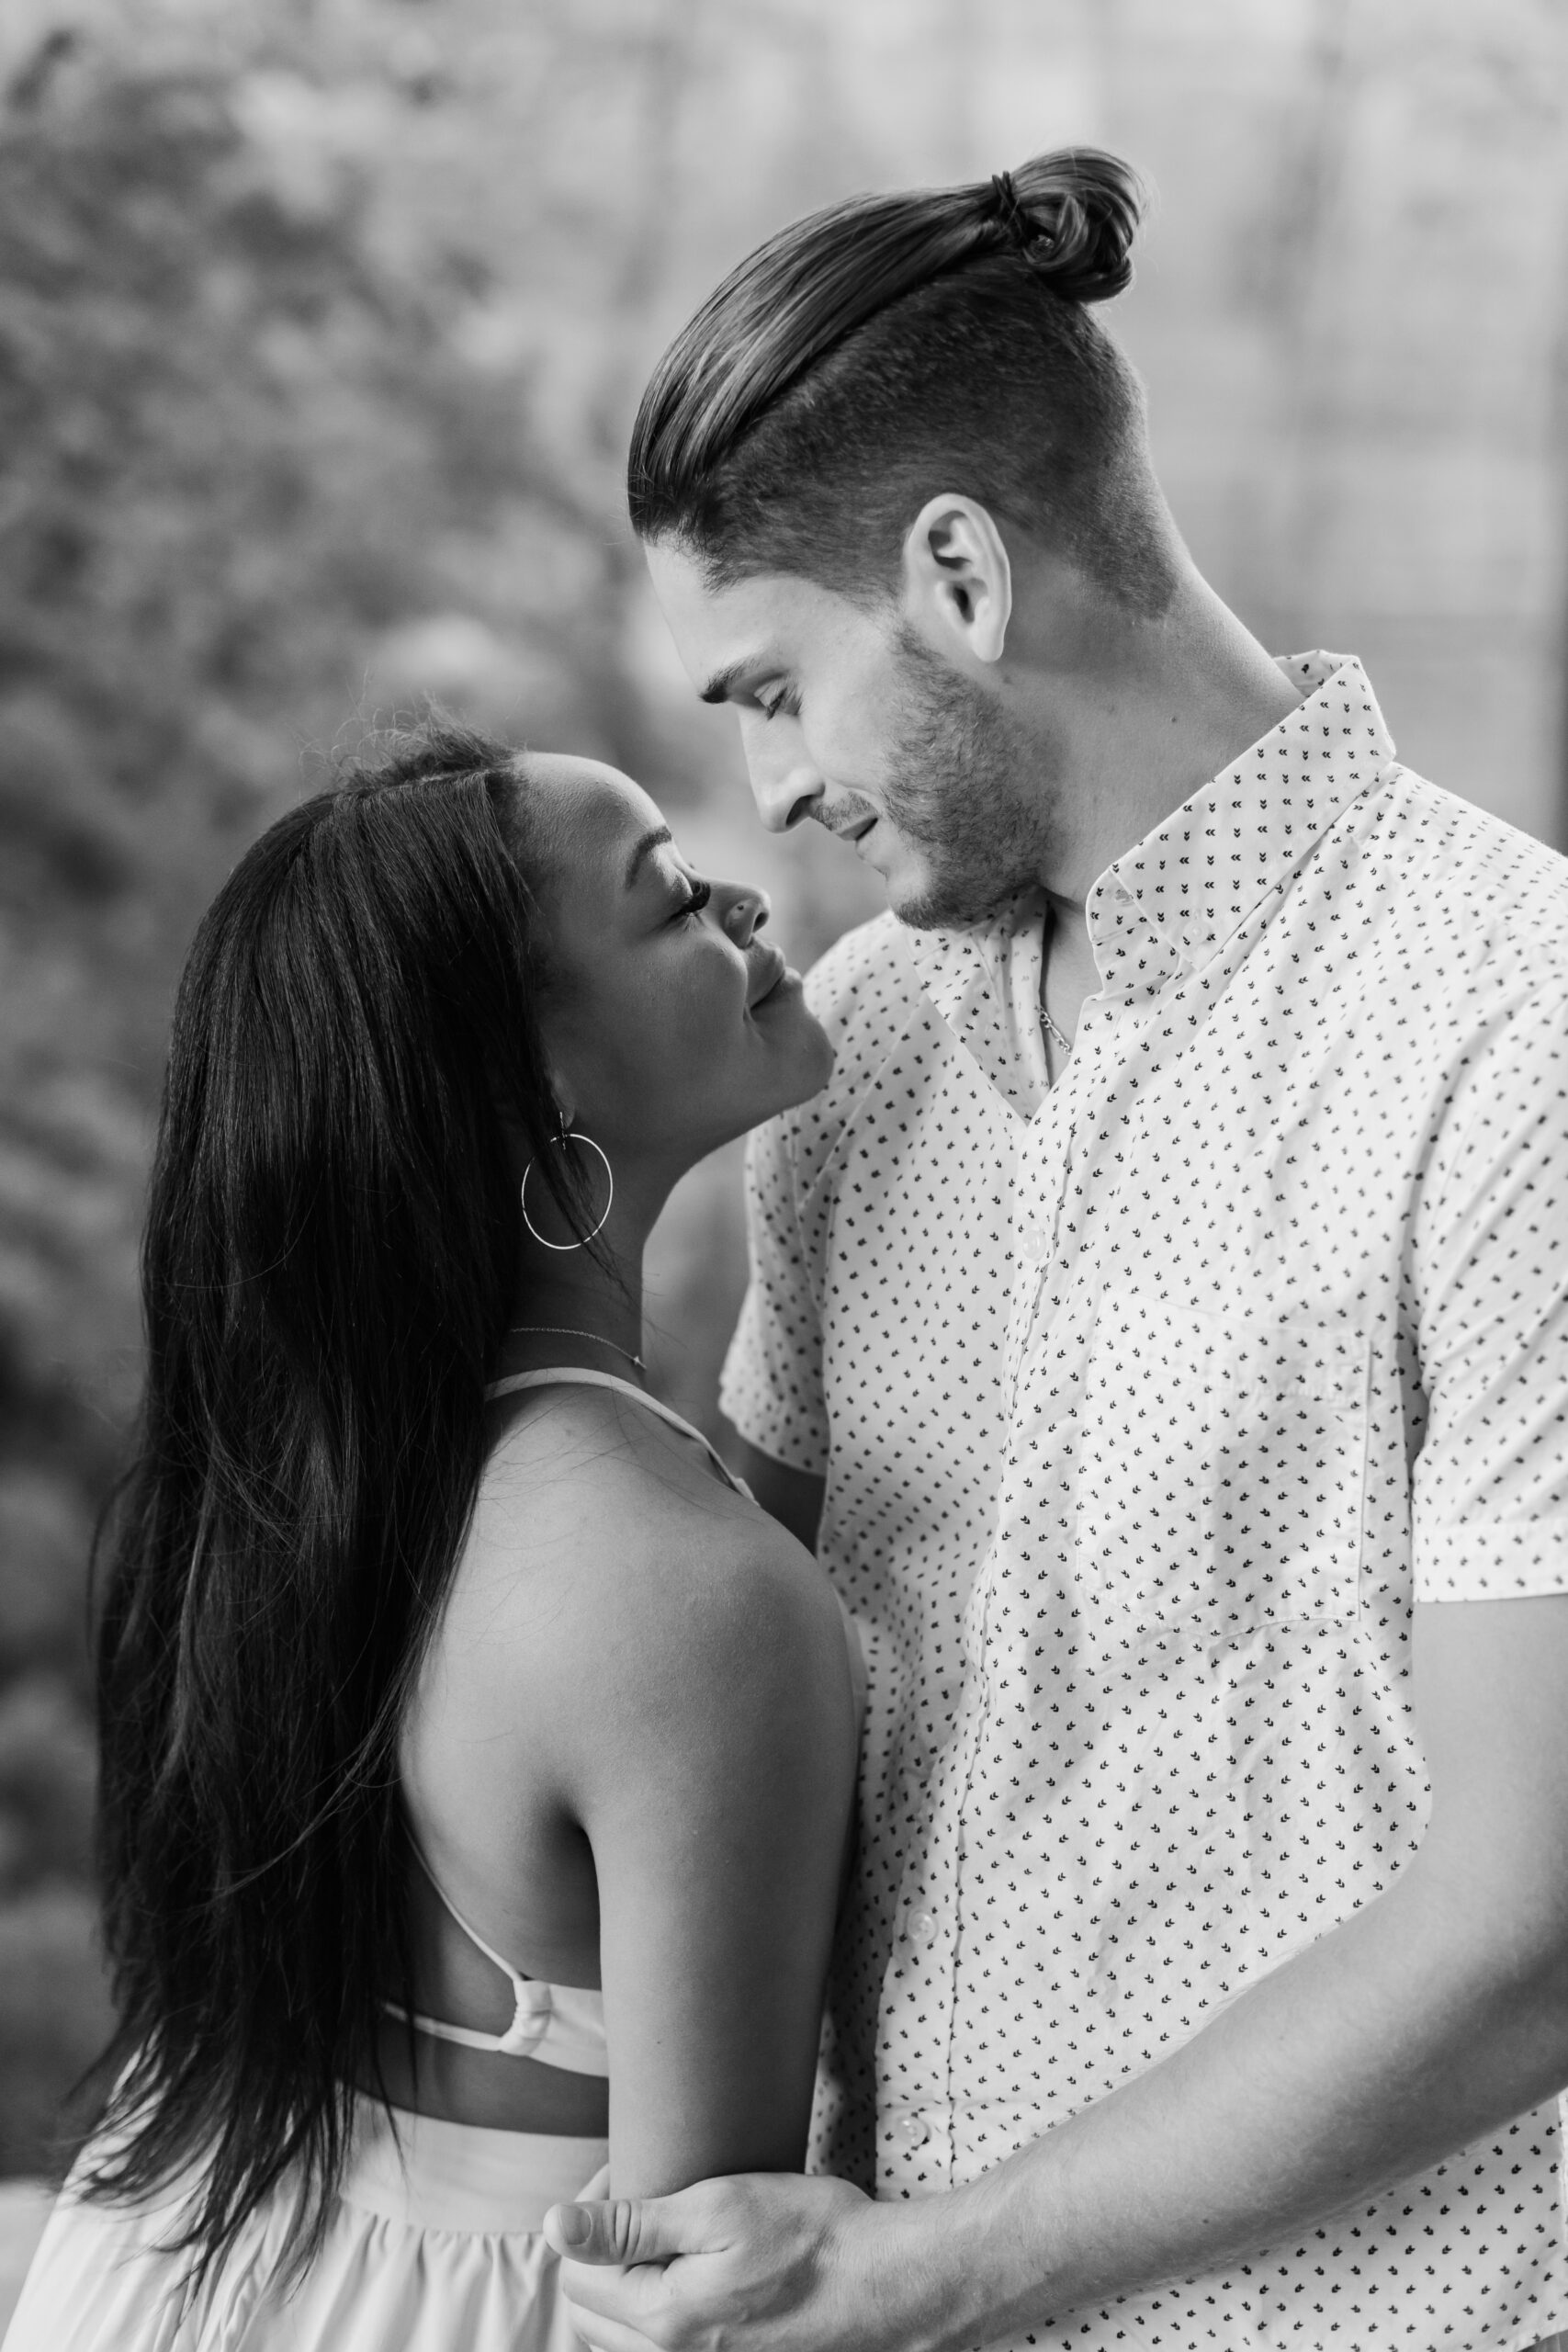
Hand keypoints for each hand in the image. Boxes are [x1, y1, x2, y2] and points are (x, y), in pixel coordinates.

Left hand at [544, 2171, 942, 2351]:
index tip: (626, 2173)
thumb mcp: (718, 2208)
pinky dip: (652, 2319)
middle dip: (597, 2256)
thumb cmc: (812, 2237)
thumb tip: (554, 2225)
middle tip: (640, 2200)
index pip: (576, 2275)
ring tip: (660, 2239)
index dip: (589, 2216)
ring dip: (621, 2291)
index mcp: (662, 2320)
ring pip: (618, 2342)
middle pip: (588, 2315)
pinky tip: (684, 2279)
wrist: (885, 2285)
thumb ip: (630, 2224)